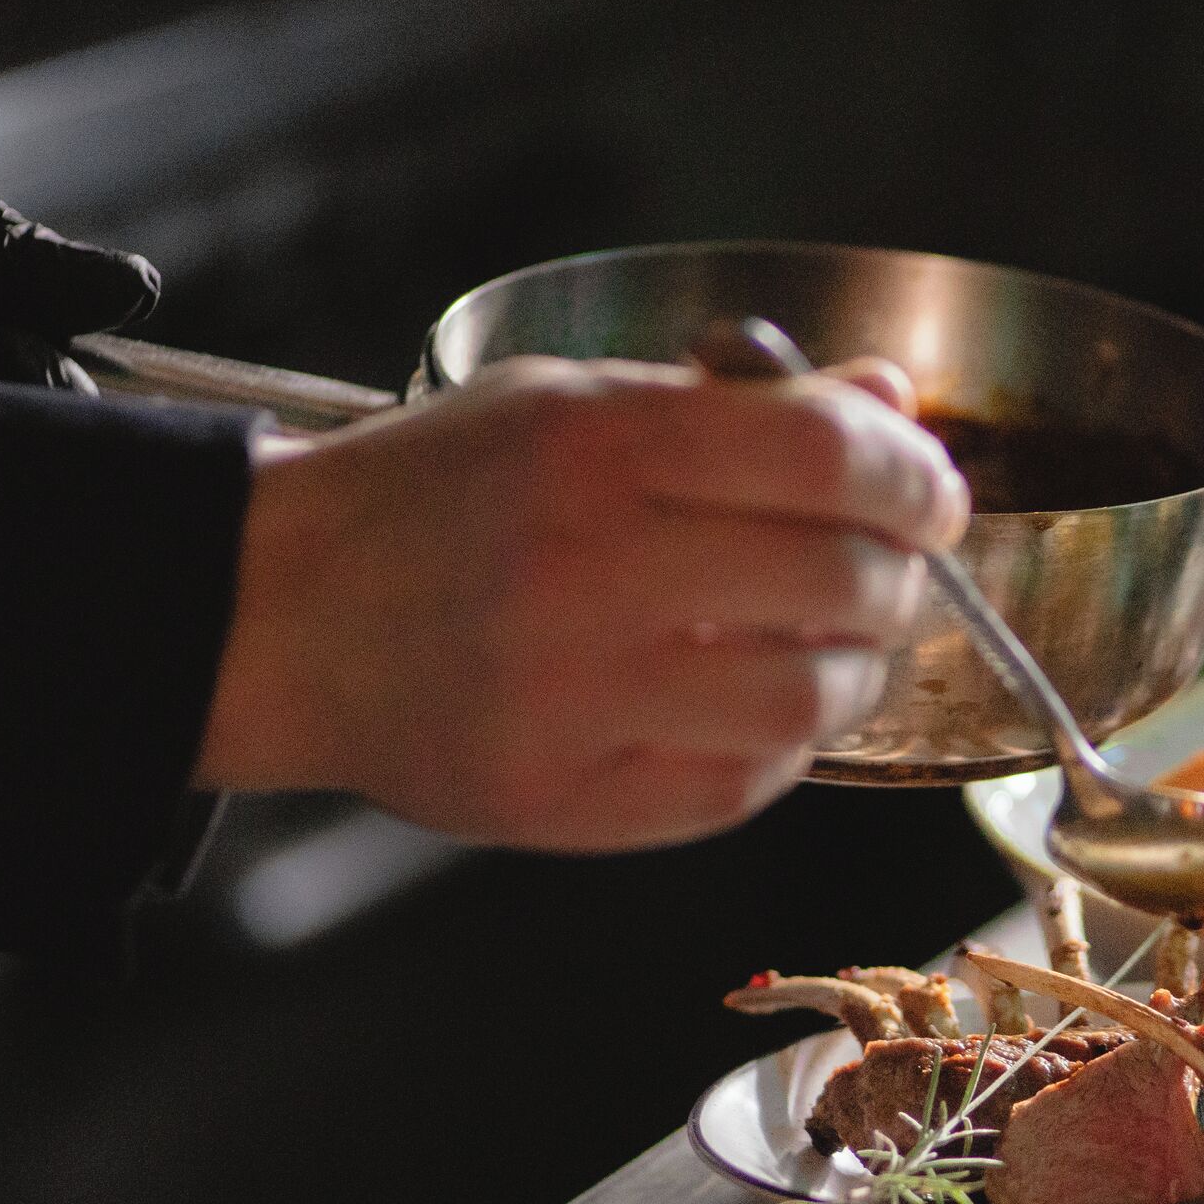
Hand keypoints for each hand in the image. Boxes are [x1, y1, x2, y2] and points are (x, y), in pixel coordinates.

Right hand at [196, 356, 968, 848]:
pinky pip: (741, 785)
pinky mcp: (566, 799)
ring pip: (810, 697)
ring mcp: (576, 698)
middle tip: (890, 568)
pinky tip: (754, 704)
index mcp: (590, 447)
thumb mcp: (568, 404)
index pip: (825, 453)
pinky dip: (780, 744)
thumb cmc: (429, 497)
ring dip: (855, 668)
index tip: (929, 492)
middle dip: (899, 574)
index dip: (912, 475)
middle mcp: (587, 571)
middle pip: (839, 579)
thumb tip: (888, 405)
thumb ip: (734, 407)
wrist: (275, 614)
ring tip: (829, 641)